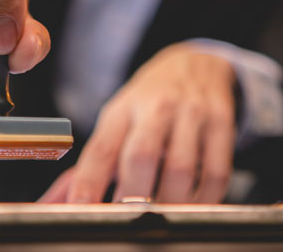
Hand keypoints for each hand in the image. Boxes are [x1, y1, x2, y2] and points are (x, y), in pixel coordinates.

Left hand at [40, 43, 236, 202]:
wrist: (196, 63)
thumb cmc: (150, 101)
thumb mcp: (118, 120)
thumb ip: (92, 164)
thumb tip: (60, 202)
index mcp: (123, 108)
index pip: (101, 149)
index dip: (88, 183)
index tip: (80, 210)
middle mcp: (157, 106)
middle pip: (141, 156)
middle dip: (133, 196)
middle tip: (128, 219)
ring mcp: (193, 113)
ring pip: (181, 169)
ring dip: (169, 203)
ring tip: (161, 216)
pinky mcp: (222, 122)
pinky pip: (216, 173)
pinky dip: (204, 200)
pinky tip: (192, 206)